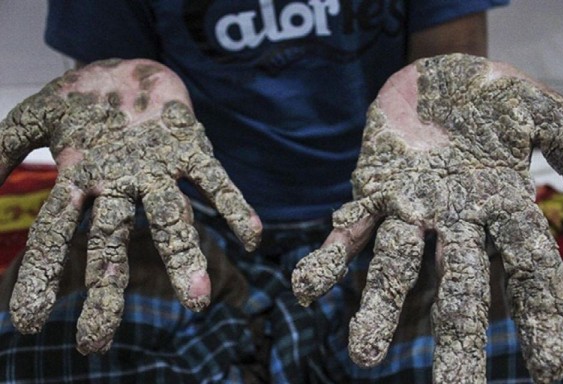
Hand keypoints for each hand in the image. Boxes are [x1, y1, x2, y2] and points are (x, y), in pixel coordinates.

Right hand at [0, 59, 261, 353]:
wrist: (127, 67)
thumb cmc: (82, 98)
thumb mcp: (34, 117)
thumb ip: (3, 148)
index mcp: (82, 182)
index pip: (55, 235)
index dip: (41, 275)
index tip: (28, 321)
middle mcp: (121, 186)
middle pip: (111, 243)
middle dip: (106, 289)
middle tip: (96, 342)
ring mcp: (158, 171)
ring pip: (170, 220)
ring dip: (183, 258)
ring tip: (198, 301)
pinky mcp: (191, 149)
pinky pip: (215, 181)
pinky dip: (235, 207)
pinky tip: (254, 238)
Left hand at [292, 54, 562, 382]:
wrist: (438, 71)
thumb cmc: (494, 93)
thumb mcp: (543, 114)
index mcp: (502, 207)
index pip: (527, 271)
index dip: (539, 317)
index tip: (549, 370)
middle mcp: (455, 220)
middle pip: (459, 285)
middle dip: (457, 336)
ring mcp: (410, 210)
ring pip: (396, 267)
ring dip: (378, 308)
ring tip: (363, 354)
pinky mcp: (372, 192)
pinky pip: (348, 229)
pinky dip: (327, 259)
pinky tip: (305, 290)